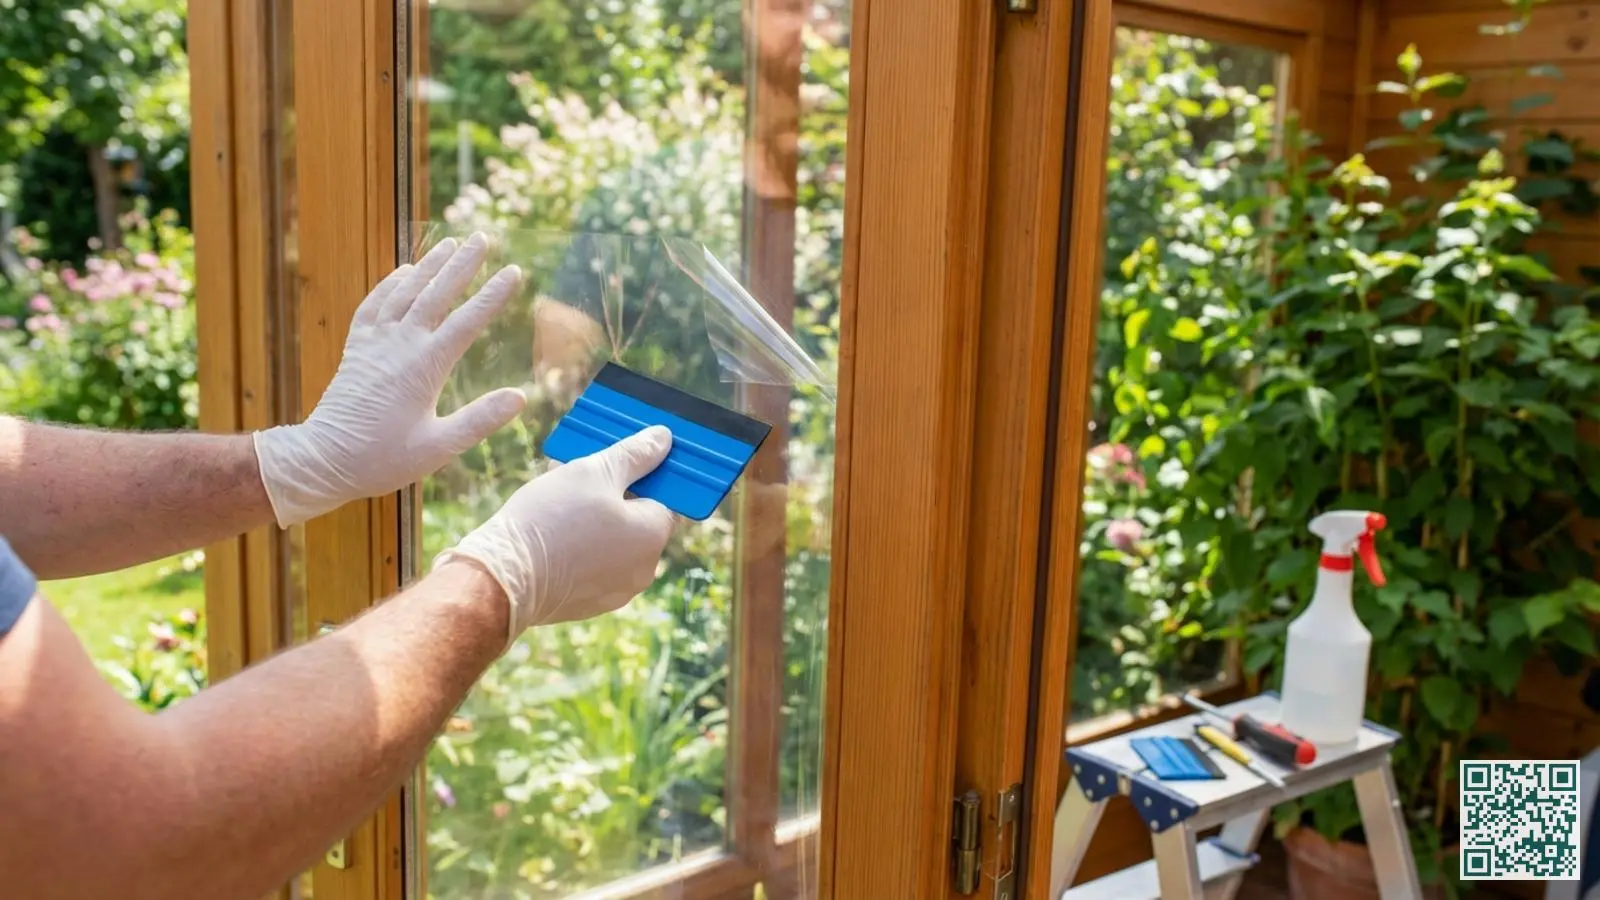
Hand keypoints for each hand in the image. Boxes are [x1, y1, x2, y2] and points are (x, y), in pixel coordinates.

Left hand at [254, 234, 526, 526]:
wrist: (324, 459)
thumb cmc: (383, 459)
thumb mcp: (439, 448)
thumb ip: (480, 420)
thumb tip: (520, 397)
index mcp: (424, 367)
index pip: (466, 321)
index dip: (492, 296)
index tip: (513, 272)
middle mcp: (400, 345)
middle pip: (437, 294)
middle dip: (462, 264)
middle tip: (482, 237)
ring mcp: (375, 343)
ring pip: (406, 292)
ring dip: (429, 266)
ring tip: (449, 243)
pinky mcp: (357, 348)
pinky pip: (375, 305)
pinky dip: (391, 284)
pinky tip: (404, 272)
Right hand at [433, 425, 676, 645]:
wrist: (501, 578)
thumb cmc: (551, 519)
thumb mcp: (594, 471)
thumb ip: (635, 454)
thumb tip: (664, 439)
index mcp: (653, 536)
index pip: (668, 497)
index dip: (648, 473)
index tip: (627, 458)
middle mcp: (642, 570)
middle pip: (637, 520)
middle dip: (615, 491)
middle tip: (586, 469)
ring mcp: (614, 591)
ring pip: (612, 542)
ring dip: (595, 516)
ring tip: (561, 491)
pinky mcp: (586, 604)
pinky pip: (592, 564)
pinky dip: (580, 543)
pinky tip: (553, 524)